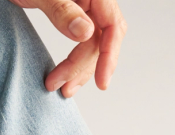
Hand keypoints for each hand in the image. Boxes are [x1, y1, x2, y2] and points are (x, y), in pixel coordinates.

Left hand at [8, 0, 126, 96]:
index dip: (109, 56)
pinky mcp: (74, 12)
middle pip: (102, 40)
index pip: (112, 26)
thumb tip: (87, 33)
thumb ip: (62, 10)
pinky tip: (66, 74)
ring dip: (79, 70)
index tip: (101, 82)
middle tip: (64, 87)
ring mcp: (84, 6)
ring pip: (93, 44)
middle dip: (84, 67)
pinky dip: (75, 60)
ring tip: (63, 88)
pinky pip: (83, 41)